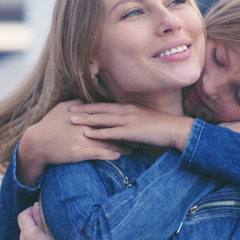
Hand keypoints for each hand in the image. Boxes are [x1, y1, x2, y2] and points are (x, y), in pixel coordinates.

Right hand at [16, 100, 131, 185]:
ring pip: (106, 142)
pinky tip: (118, 157)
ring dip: (121, 147)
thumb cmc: (47, 125)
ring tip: (133, 149)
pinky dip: (109, 155)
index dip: (118, 120)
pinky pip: (97, 154)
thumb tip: (85, 102)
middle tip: (138, 137)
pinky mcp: (77, 152)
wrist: (35, 143)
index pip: (104, 116)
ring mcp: (81, 139)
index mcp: (81, 115)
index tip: (130, 122)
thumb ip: (75, 104)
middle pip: (109, 130)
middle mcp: (83, 126)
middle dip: (125, 134)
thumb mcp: (60, 109)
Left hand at [18, 203, 62, 239]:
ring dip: (35, 239)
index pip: (22, 217)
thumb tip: (36, 207)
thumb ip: (43, 218)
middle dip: (34, 226)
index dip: (30, 211)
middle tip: (49, 227)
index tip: (39, 211)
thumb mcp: (56, 231)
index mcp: (29, 237)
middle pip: (25, 230)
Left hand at [70, 102, 195, 151]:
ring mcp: (128, 120)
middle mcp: (125, 110)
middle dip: (82, 110)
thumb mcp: (141, 117)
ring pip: (102, 119)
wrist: (174, 129)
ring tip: (71, 121)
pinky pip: (111, 132)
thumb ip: (129, 118)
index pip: (103, 105)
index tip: (75, 105)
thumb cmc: (159, 126)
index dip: (88, 106)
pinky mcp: (131, 131)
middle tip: (66, 111)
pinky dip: (98, 133)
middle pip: (99, 110)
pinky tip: (87, 134)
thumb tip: (118, 122)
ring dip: (86, 120)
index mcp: (127, 107)